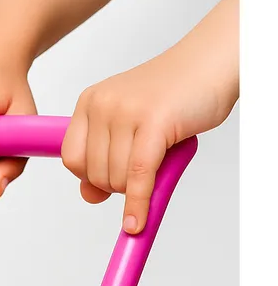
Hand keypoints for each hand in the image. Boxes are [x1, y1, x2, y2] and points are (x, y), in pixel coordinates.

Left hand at [62, 0, 238, 233]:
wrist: (212, 63)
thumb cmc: (174, 97)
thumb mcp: (130, 126)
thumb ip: (105, 158)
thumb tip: (88, 196)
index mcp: (90, 102)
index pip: (72, 159)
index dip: (90, 177)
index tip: (109, 180)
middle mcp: (103, 104)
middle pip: (93, 174)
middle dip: (118, 185)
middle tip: (145, 167)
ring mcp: (127, 111)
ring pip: (116, 180)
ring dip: (136, 189)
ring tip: (158, 161)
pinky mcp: (154, 122)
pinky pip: (138, 177)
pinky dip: (138, 204)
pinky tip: (138, 222)